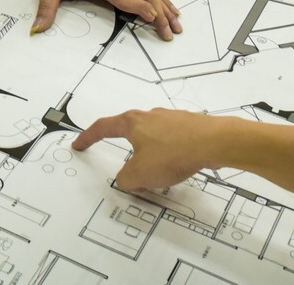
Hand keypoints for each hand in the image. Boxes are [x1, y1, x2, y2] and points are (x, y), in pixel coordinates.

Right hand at [72, 108, 219, 189]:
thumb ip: (125, 179)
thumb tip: (126, 178)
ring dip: (149, 154)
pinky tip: (175, 167)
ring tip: (154, 172)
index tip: (79, 144)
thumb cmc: (173, 153)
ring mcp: (171, 119)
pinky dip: (168, 155)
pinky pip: (172, 142)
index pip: (103, 128)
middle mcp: (150, 116)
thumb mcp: (139, 174)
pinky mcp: (189, 127)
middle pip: (129, 130)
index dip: (88, 137)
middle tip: (124, 163)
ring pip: (152, 137)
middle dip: (124, 148)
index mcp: (132, 123)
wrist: (214, 142)